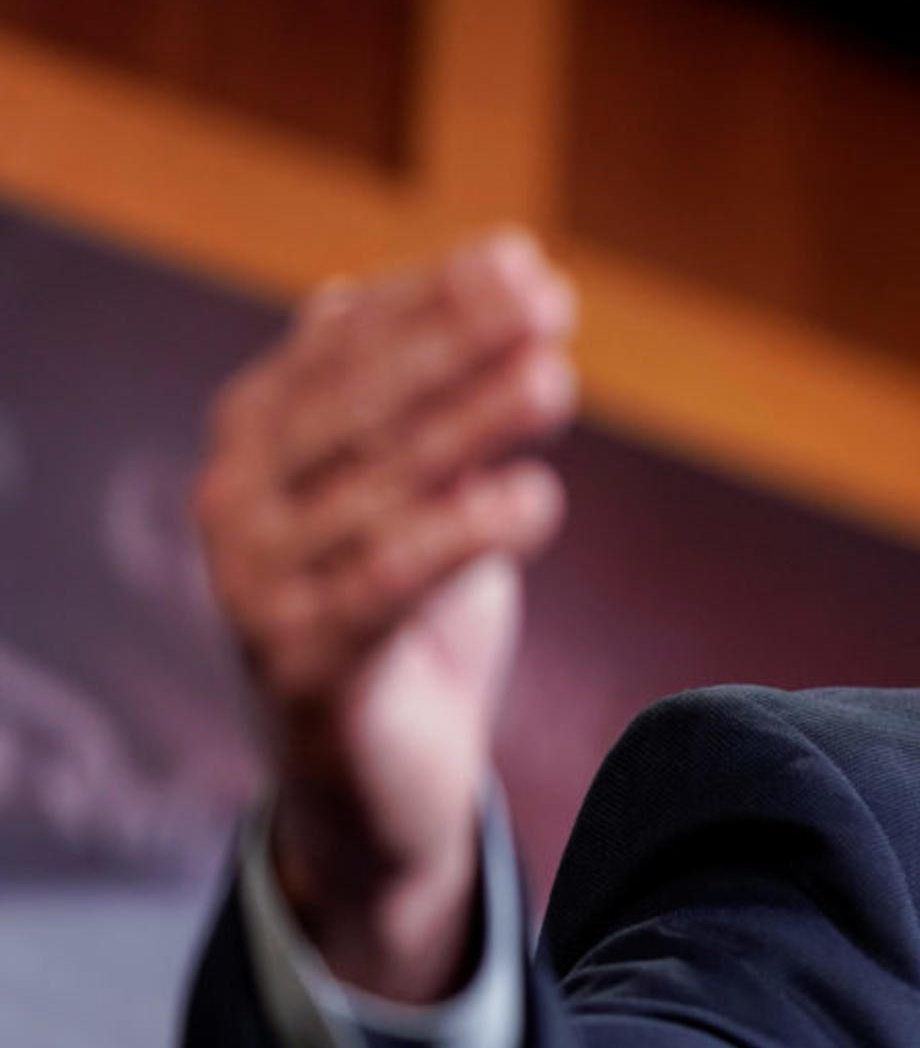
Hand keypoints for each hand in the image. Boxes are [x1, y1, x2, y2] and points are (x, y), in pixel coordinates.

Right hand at [194, 232, 576, 1000]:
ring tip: (556, 380)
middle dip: (456, 346)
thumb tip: (369, 285)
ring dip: (473, 428)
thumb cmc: (402, 620)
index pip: (343, 349)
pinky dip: (461, 538)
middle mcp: (235, 508)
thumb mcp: (403, 497)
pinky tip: (537, 499)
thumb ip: (395, 407)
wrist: (375, 788)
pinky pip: (388, 589)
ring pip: (380, 490)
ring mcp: (257, 591)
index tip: (523, 259)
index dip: (432, 301)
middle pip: (357, 409)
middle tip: (549, 306)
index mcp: (255, 447)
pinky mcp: (305, 671)